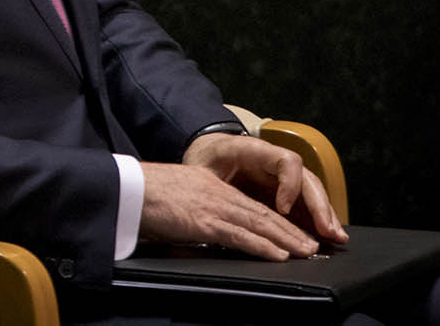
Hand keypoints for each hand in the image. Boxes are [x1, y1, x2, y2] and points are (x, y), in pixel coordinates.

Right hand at [139, 158, 321, 258]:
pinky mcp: (204, 222)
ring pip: (258, 224)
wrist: (127, 188)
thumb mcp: (178, 194)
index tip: (293, 231)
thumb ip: (196, 208)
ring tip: (305, 251)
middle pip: (262, 213)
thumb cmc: (145, 194)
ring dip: (285, 240)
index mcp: (211, 186)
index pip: (251, 204)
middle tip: (311, 245)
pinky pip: (240, 235)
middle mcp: (218, 193)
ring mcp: (213, 207)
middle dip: (289, 231)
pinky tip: (278, 255)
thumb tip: (203, 226)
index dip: (275, 219)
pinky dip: (263, 246)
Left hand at [183, 133, 347, 246]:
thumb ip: (208, 178)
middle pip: (307, 179)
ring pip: (312, 192)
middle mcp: (277, 163)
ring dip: (326, 215)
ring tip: (336, 237)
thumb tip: (212, 199)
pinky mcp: (285, 192)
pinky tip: (329, 237)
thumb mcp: (202, 164)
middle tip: (327, 231)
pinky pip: (306, 204)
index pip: (286, 161)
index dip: (289, 184)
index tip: (282, 208)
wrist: (209, 151)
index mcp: (256, 151)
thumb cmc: (205, 158)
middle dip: (319, 206)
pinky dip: (319, 220)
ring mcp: (284, 177)